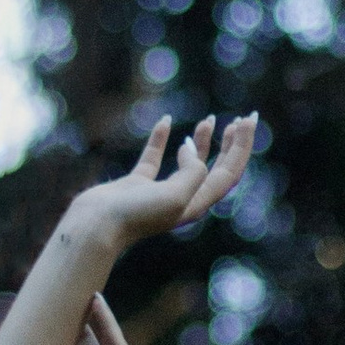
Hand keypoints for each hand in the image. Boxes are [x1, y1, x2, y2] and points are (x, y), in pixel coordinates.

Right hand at [71, 114, 257, 252]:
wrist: (96, 226)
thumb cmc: (136, 215)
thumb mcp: (175, 195)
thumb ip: (193, 173)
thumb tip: (192, 150)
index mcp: (197, 203)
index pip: (229, 171)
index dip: (242, 145)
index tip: (248, 118)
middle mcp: (183, 198)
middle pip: (217, 167)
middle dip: (231, 143)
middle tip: (240, 119)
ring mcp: (160, 191)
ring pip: (189, 162)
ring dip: (202, 140)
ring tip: (209, 120)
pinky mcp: (137, 185)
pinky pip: (154, 158)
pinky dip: (162, 138)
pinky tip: (166, 120)